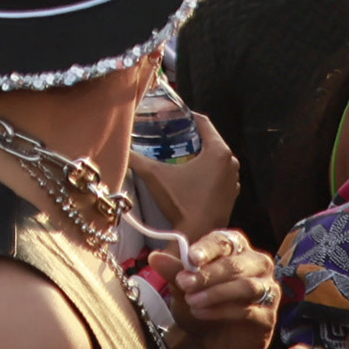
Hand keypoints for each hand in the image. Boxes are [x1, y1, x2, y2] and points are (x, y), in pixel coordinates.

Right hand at [131, 113, 240, 241]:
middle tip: (165, 131)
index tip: (166, 114)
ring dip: (195, 151)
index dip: (183, 115)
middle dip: (186, 134)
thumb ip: (134, 158)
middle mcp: (231, 162)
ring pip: (212, 155)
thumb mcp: (154, 175)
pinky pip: (216, 171)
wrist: (199, 235)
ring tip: (173, 149)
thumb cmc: (181, 202)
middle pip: (207, 138)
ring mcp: (233, 178)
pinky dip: (202, 167)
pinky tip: (184, 171)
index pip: (202, 122)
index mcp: (218, 152)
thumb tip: (115, 146)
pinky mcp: (230, 192)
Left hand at [149, 228, 279, 348]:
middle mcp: (257, 266)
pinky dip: (222, 311)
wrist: (208, 339)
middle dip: (209, 274)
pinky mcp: (268, 317)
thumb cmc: (198, 302)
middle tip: (184, 283)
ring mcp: (267, 291)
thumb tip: (155, 257)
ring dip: (215, 293)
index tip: (191, 258)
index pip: (225, 241)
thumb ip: (173, 271)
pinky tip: (201, 313)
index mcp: (236, 250)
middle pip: (237, 264)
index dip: (208, 248)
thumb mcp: (181, 286)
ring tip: (191, 300)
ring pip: (247, 286)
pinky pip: (249, 310)